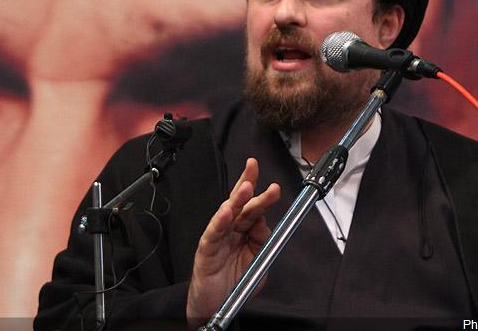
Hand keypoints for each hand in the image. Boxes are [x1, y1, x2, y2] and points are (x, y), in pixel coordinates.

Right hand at [185, 157, 280, 327]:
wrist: (215, 306)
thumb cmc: (234, 284)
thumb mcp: (257, 261)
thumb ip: (262, 241)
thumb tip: (264, 223)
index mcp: (243, 231)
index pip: (252, 206)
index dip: (260, 191)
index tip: (271, 181)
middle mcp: (230, 230)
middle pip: (239, 202)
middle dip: (248, 184)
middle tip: (255, 170)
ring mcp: (218, 237)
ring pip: (227, 213)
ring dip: (237, 199)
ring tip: (247, 188)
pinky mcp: (206, 249)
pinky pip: (213, 233)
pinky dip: (220, 221)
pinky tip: (227, 211)